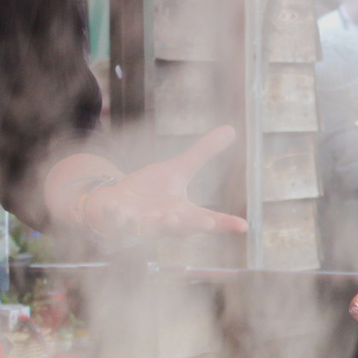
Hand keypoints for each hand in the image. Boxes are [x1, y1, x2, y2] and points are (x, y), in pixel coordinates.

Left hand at [83, 125, 248, 237]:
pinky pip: (115, 220)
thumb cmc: (150, 191)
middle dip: (192, 224)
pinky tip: (118, 208)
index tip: (244, 226)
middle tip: (207, 222)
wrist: (113, 203)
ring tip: (168, 218)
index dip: (226, 224)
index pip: (207, 220)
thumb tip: (231, 129)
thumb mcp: (177, 170)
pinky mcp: (115, 221)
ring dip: (156, 224)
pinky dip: (116, 216)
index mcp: (182, 214)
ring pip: (149, 228)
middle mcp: (163, 223)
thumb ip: (203, 153)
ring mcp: (139, 224)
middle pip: (181, 227)